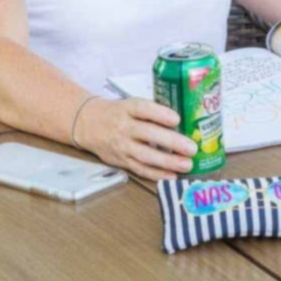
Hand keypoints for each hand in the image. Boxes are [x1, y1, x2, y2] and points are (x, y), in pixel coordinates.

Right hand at [74, 97, 197, 181]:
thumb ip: (153, 112)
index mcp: (127, 108)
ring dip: (168, 162)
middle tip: (192, 148)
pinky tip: (173, 176)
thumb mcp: (131, 105)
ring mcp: (122, 146)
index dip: (160, 114)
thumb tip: (185, 123)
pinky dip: (157, 174)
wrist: (88, 124)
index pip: (143, 109)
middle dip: (171, 142)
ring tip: (187, 165)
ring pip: (145, 156)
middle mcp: (123, 127)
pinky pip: (140, 169)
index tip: (177, 119)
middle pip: (148, 134)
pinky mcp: (121, 161)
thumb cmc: (118, 113)